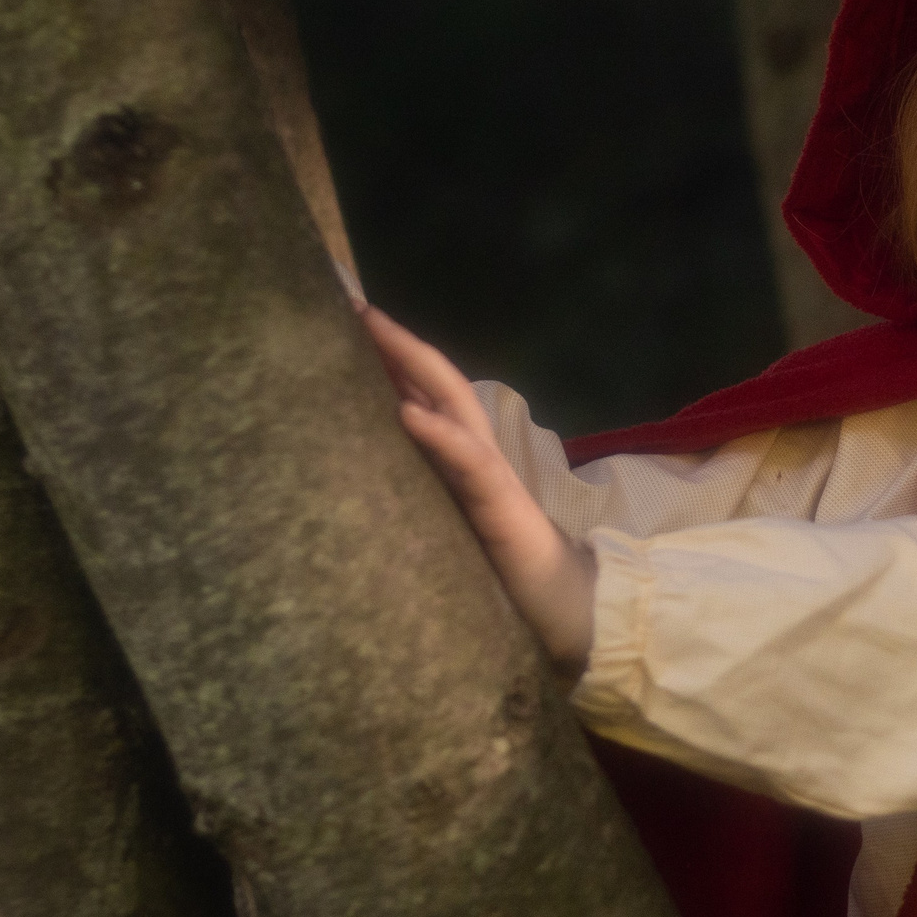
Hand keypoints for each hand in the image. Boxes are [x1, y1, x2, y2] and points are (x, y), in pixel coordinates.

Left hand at [363, 305, 596, 673]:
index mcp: (462, 461)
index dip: (395, 360)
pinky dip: (439, 434)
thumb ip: (423, 496)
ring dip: (413, 366)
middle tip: (355, 306)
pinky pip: (469, 463)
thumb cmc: (504, 574)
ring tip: (377, 332)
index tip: (351, 325)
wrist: (565, 610)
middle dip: (399, 344)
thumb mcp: (447, 526)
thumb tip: (369, 474)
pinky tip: (407, 411)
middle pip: (439, 383)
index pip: (427, 396)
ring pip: (453, 406)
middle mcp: (477, 456)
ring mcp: (491, 477)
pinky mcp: (502, 508)